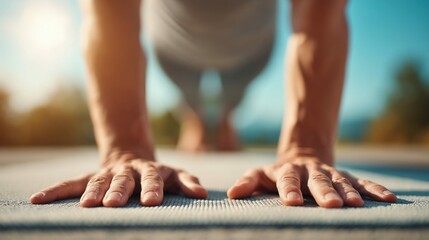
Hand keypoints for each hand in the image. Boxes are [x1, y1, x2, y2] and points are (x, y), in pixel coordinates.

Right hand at [30, 158, 207, 206]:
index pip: (152, 179)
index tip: (151, 202)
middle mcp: (127, 171)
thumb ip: (187, 182)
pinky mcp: (89, 177)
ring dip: (90, 192)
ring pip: (97, 181)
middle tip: (113, 204)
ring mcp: (107, 174)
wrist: (131, 155)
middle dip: (118, 191)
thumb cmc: (157, 174)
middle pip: (123, 180)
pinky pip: (71, 183)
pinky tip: (37, 200)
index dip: (152, 189)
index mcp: (150, 170)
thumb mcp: (174, 175)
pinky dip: (55, 191)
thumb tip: (202, 194)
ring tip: (85, 205)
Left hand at [227, 156, 396, 207]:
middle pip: (317, 181)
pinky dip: (375, 189)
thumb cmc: (278, 173)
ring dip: (349, 192)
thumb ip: (248, 182)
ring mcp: (330, 174)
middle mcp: (311, 172)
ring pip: (341, 182)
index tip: (291, 202)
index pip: (287, 180)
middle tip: (330, 204)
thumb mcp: (261, 175)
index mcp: (288, 171)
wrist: (303, 155)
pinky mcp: (346, 177)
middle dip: (324, 193)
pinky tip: (389, 198)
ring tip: (357, 204)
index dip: (289, 189)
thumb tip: (231, 194)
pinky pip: (362, 182)